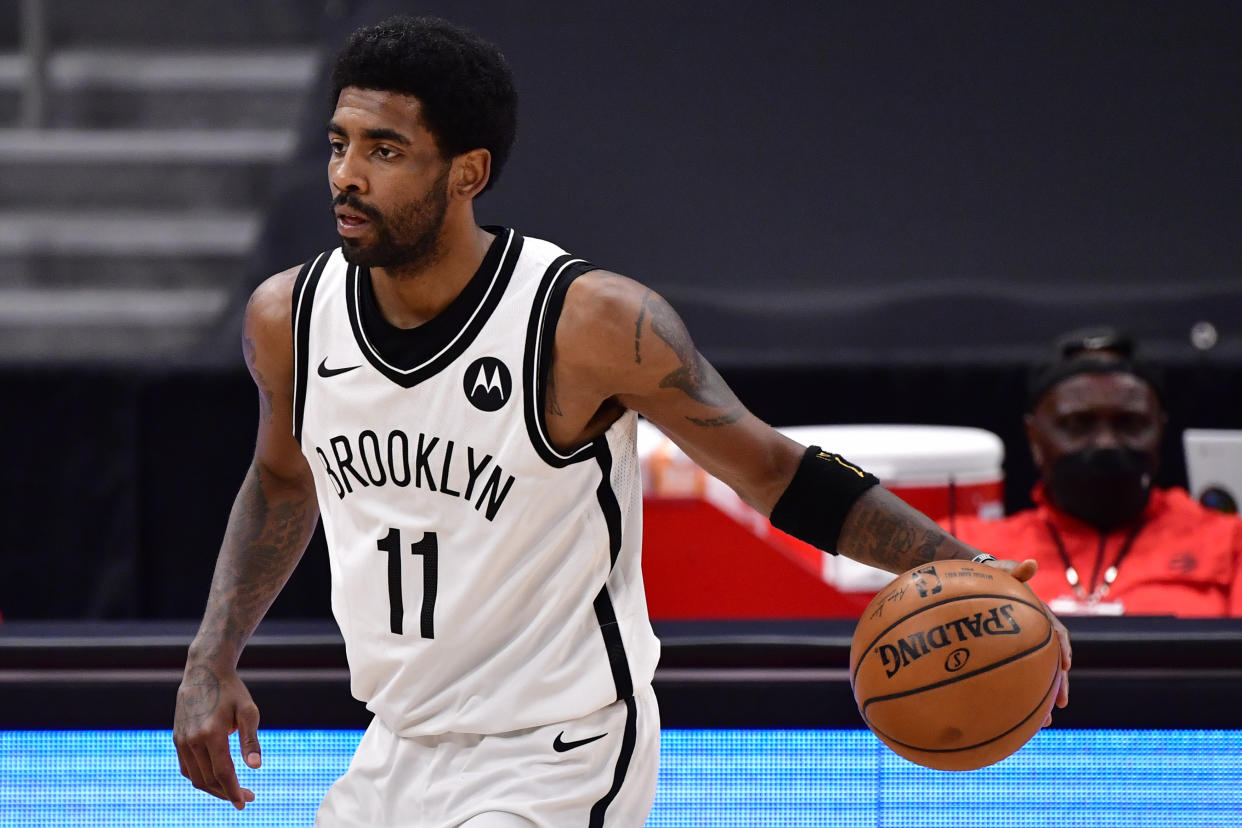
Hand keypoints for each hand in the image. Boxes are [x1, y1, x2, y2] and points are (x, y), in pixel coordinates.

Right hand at [173, 663, 262, 808]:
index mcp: (211, 733)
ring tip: (233, 791)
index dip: (234, 791)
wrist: (204, 672)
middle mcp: (193, 740)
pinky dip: (200, 778)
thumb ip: (251, 740)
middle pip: (208, 779)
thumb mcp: (248, 711)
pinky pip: (187, 768)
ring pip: (195, 777)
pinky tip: (215, 779)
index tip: (245, 803)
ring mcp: (182, 740)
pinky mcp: (178, 739)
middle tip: (246, 797)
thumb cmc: (232, 691)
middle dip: (227, 792)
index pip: (222, 773)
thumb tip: (256, 767)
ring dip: (214, 789)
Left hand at [982, 556, 1071, 724]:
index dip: (1062, 649)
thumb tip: (1031, 562)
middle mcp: (1032, 635)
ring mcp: (1018, 648)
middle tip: (1060, 705)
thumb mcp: (998, 570)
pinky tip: (1007, 717)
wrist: (969, 583)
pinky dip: (1014, 697)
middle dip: (1058, 685)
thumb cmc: (985, 575)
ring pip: (1034, 677)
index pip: (1056, 633)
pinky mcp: (1001, 656)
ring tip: (1042, 724)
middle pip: (1050, 663)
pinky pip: (1010, 678)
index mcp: (1037, 616)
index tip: (1066, 665)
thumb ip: (1013, 569)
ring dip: (1040, 699)